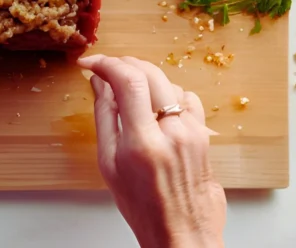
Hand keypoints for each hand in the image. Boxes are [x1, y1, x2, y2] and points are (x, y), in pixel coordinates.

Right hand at [78, 54, 225, 247]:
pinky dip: (166, 93)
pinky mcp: (204, 133)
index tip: (91, 63)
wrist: (182, 232)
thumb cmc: (142, 206)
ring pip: (168, 82)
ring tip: (128, 91)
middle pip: (150, 73)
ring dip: (144, 78)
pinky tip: (155, 106)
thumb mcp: (109, 164)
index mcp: (143, 142)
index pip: (128, 81)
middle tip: (107, 68)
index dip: (106, 63)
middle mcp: (173, 132)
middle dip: (124, 63)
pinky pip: (185, 98)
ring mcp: (193, 131)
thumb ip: (104, 117)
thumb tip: (98, 83)